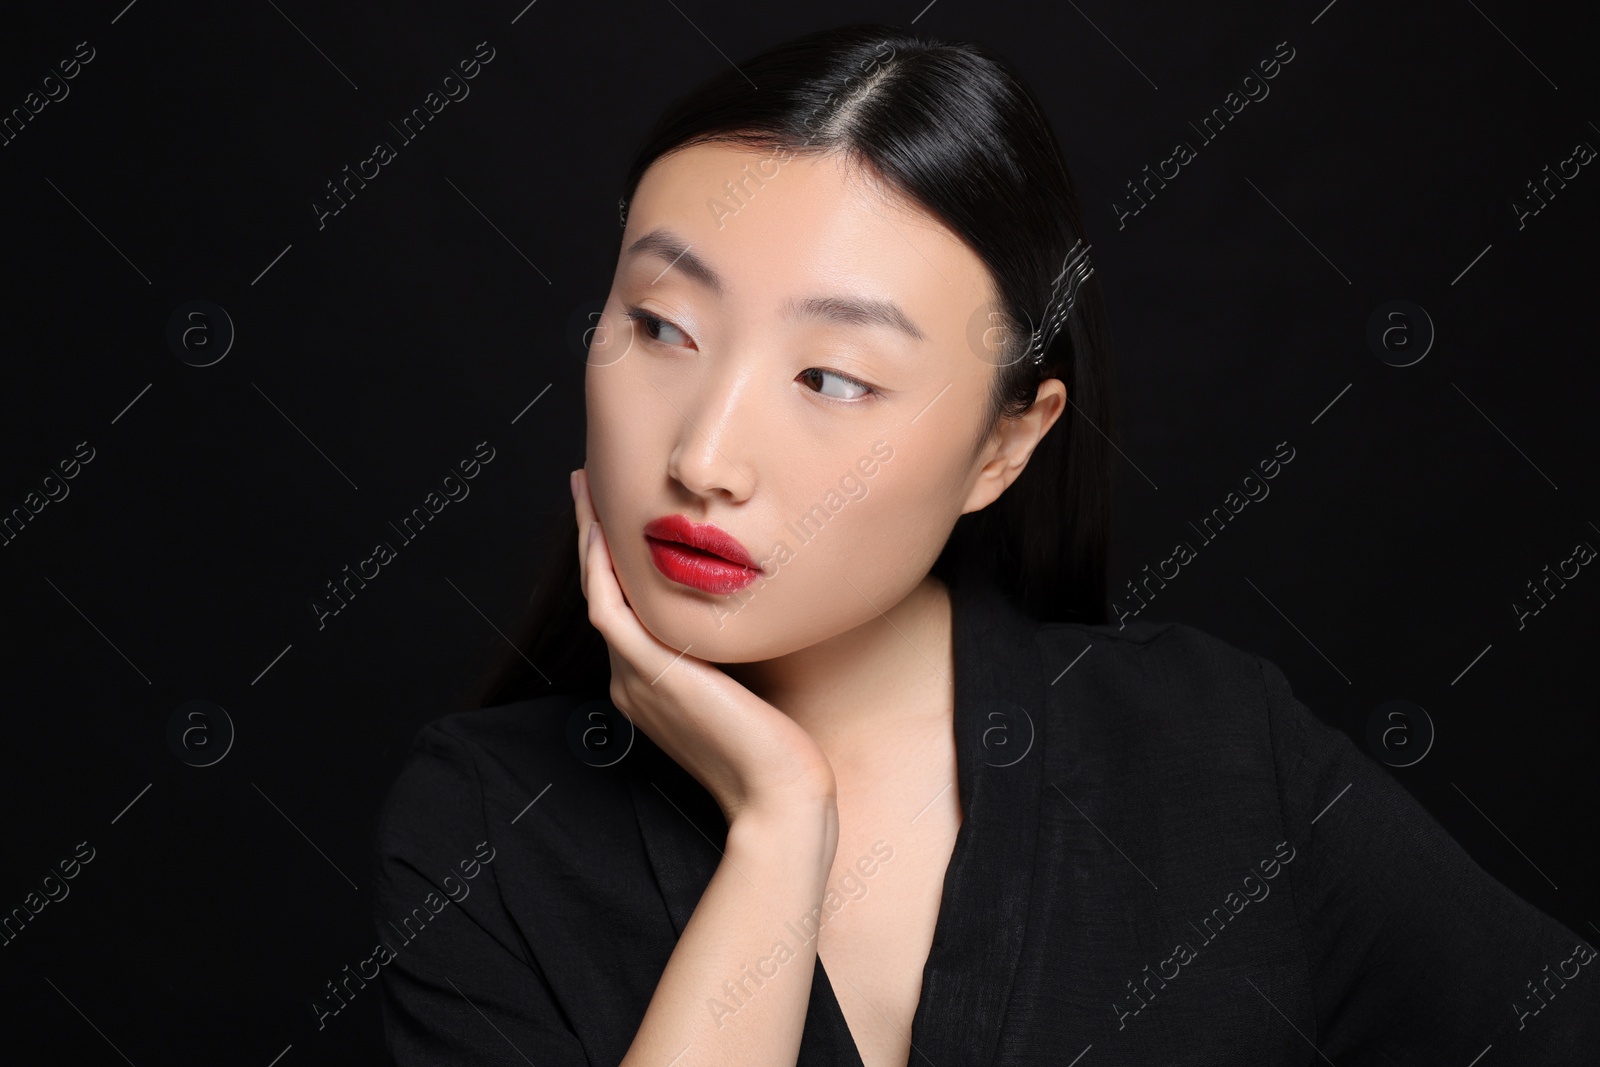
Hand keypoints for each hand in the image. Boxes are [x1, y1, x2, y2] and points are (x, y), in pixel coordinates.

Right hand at [570, 468, 837, 823]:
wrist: (778, 794)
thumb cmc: (777, 750)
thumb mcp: (747, 686)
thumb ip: (729, 654)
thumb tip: (745, 611)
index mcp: (650, 685)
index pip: (625, 608)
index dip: (616, 559)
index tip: (619, 515)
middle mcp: (632, 680)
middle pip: (603, 592)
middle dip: (593, 536)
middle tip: (589, 484)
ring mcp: (635, 678)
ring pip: (599, 593)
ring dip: (589, 539)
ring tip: (588, 489)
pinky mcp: (650, 673)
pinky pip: (611, 609)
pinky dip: (602, 569)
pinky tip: (605, 533)